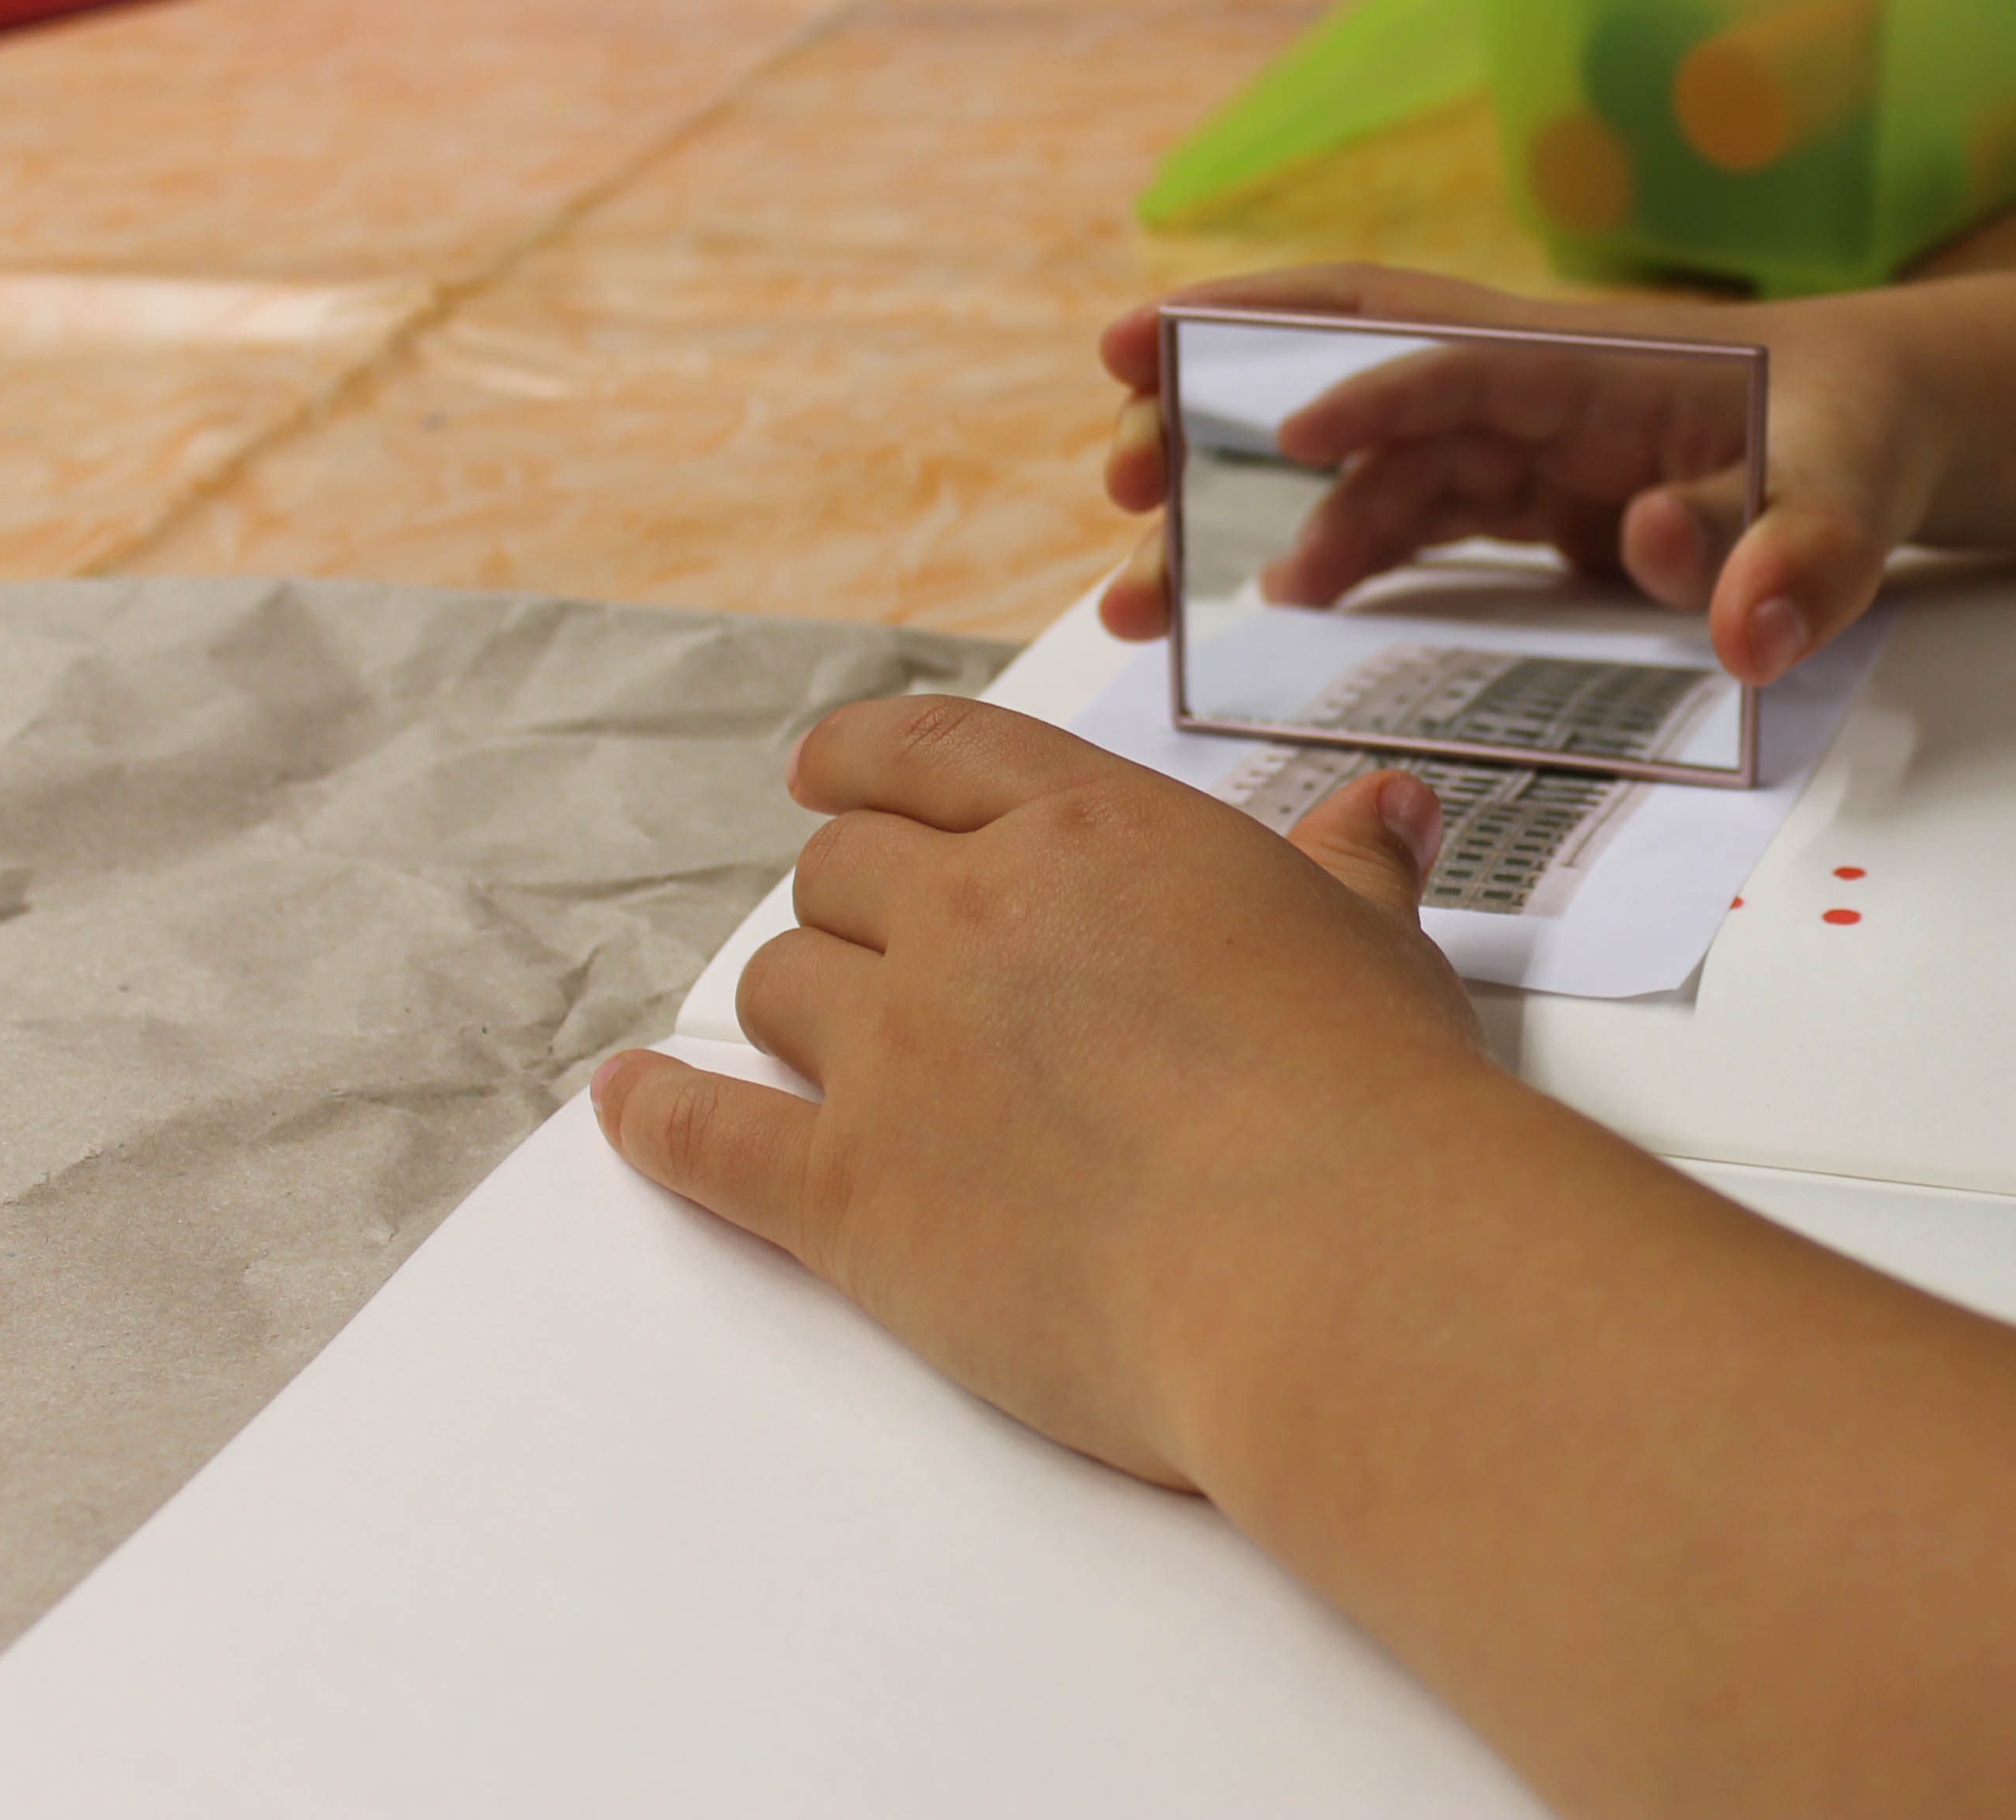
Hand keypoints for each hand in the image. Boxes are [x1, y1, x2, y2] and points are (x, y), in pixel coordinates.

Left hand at [589, 697, 1492, 1490]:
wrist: (1327, 1261)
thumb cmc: (1368, 1101)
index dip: (865, 758)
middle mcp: (971, 918)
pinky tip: (629, 1106)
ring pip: (780, 988)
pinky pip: (706, 1136)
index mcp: (1089, 832)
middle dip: (853, 901)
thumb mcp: (1373, 946)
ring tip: (830, 1042)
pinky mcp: (850, 1195)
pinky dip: (656, 1120)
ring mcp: (898, 1054)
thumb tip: (1386, 811)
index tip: (830, 773)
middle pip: (843, 872)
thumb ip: (1349, 868)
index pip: (932, 753)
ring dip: (799, 1006)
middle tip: (877, 944)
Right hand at [1094, 263, 1946, 684]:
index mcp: (1600, 361)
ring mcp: (1515, 435)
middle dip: (1221, 391)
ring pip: (1347, 456)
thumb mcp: (1861, 497)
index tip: (1284, 441)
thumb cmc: (1862, 435)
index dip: (1374, 396)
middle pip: (1347, 368)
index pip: (1460, 360)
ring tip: (1132, 585)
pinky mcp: (1515, 491)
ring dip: (1238, 506)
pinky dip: (1314, 546)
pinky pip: (1392, 506)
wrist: (1878, 415)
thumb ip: (1805, 559)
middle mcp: (1531, 382)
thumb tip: (1742, 633)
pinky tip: (1247, 605)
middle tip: (1113, 448)